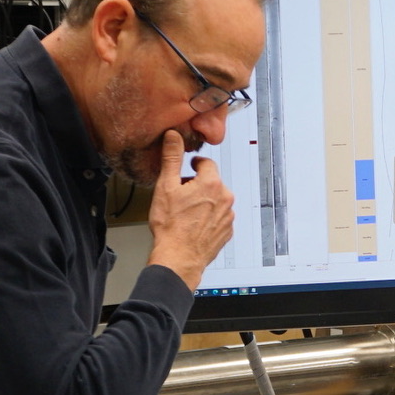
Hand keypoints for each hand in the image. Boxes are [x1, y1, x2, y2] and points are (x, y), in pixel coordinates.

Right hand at [147, 133, 234, 288]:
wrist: (179, 257)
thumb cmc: (171, 226)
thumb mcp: (166, 186)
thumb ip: (172, 157)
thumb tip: (173, 136)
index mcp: (212, 183)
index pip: (207, 163)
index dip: (194, 165)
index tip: (188, 169)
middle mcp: (225, 198)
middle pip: (211, 182)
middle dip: (198, 185)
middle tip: (181, 195)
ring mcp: (228, 216)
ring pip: (216, 200)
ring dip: (204, 201)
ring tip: (186, 212)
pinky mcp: (227, 231)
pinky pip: (219, 217)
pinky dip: (208, 217)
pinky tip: (193, 224)